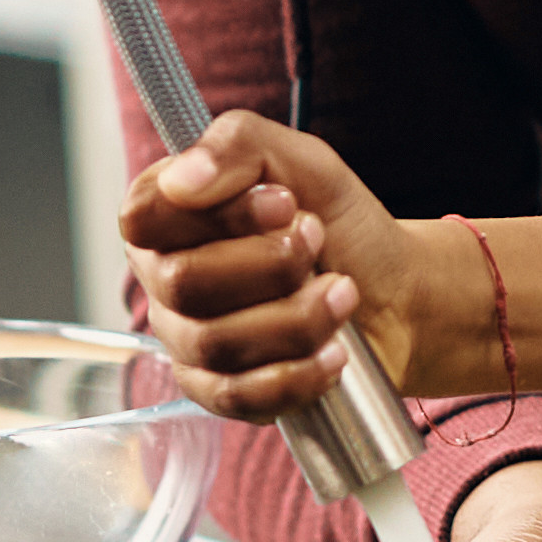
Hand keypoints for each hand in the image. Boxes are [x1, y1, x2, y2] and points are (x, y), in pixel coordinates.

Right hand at [119, 111, 456, 418]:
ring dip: (298, 316)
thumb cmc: (339, 225)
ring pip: (217, 342)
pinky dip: (295, 375)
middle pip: (184, 283)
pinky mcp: (218, 391)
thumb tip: (184, 178)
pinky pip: (237, 396)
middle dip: (272, 264)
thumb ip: (237, 145)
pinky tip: (333, 353)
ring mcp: (187, 341)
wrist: (395, 294)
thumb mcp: (301, 160)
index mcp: (170, 215)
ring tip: (344, 292)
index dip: (217, 215)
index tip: (285, 203)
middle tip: (319, 242)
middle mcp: (166, 278)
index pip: (145, 217)